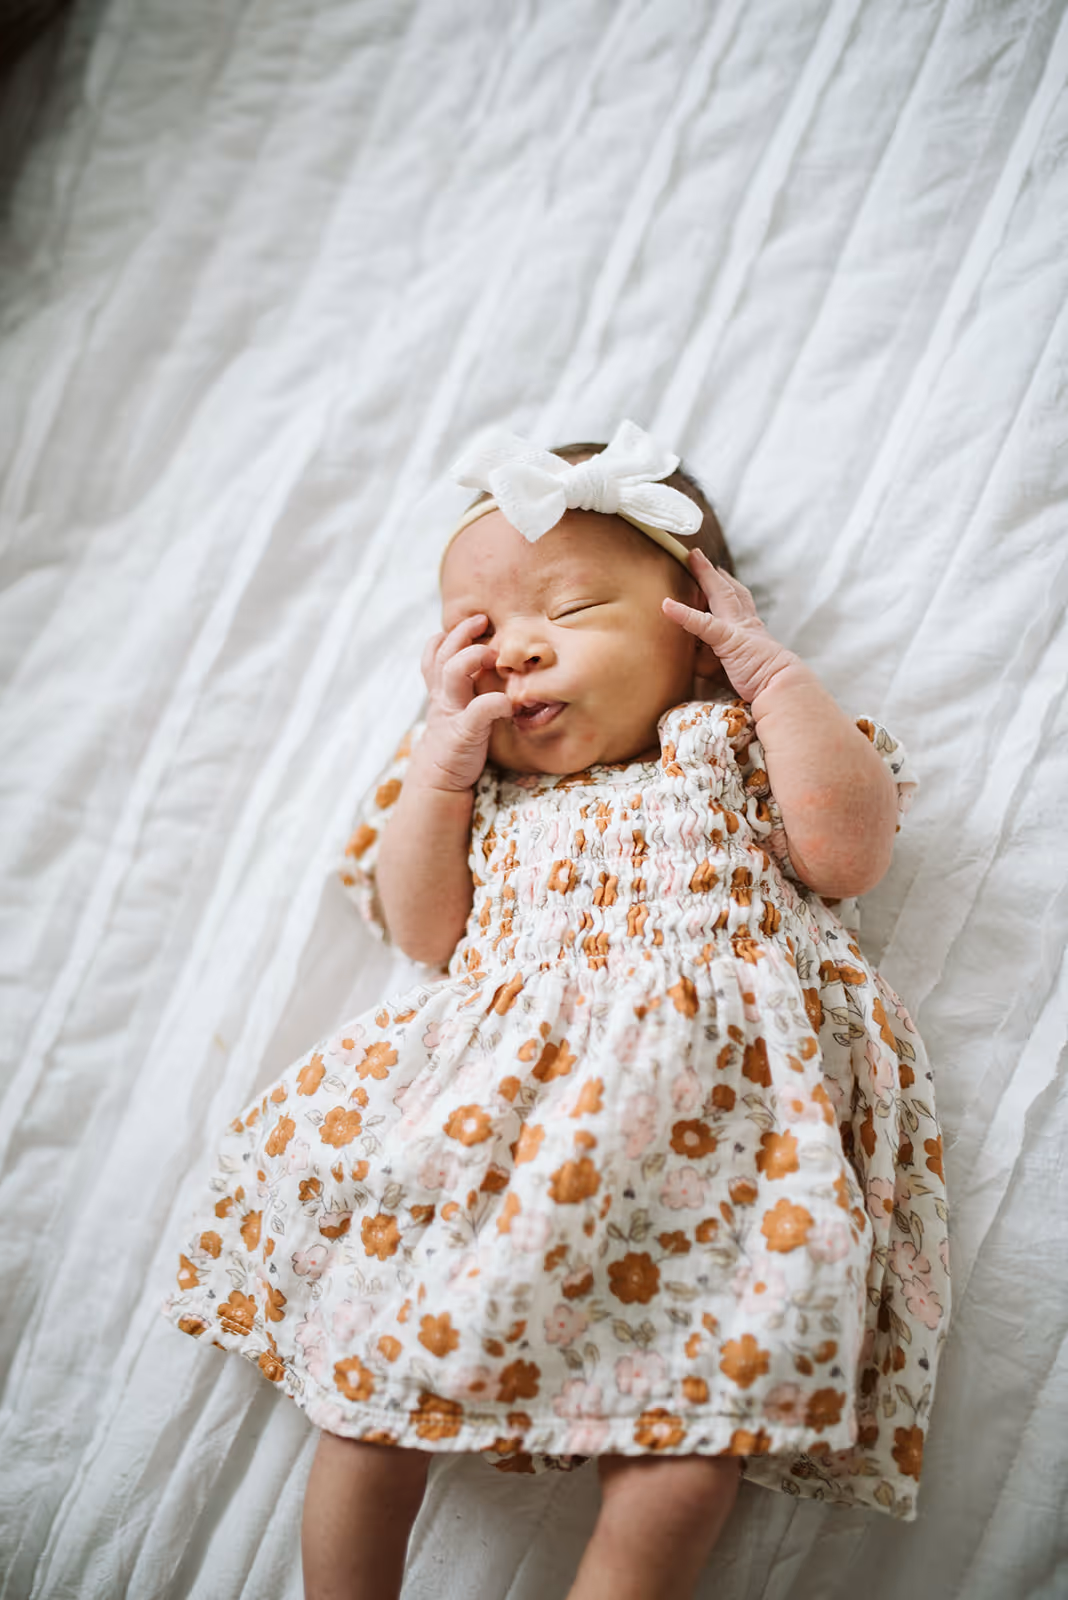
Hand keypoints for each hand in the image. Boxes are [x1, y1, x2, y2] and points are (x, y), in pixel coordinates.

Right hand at [412, 616, 511, 791]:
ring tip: (492, 655)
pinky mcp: (464, 732)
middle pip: (442, 652)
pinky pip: (478, 710)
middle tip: (483, 621)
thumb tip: (493, 663)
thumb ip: (465, 686)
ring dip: (472, 657)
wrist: (440, 779)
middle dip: (461, 632)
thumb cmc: (456, 739)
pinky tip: (509, 703)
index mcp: (441, 688)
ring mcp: (451, 712)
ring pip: (451, 672)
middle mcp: (442, 695)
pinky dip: (495, 702)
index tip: (473, 621)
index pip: (434, 651)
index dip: (450, 633)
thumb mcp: (455, 707)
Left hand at [663, 551, 796, 704]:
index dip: (728, 586)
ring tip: (691, 559)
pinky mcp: (729, 641)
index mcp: (750, 631)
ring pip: (720, 595)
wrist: (785, 689)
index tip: (720, 573)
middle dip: (712, 574)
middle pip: (728, 591)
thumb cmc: (761, 685)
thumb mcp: (737, 668)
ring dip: (705, 576)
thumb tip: (692, 657)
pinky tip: (667, 605)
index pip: (738, 603)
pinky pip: (703, 624)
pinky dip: (684, 614)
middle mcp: (746, 624)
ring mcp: (738, 630)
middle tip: (698, 557)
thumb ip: (714, 661)